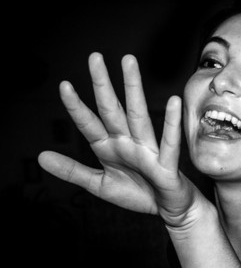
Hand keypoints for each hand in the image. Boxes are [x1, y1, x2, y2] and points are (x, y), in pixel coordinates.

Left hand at [38, 52, 211, 229]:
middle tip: (94, 56)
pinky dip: (171, 123)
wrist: (169, 210)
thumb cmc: (139, 194)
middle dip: (102, 83)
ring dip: (133, 88)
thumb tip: (40, 156)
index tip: (63, 85)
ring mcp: (147, 150)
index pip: (88, 123)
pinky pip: (168, 142)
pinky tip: (173, 102)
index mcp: (109, 147)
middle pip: (112, 109)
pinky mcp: (166, 165)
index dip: (76, 106)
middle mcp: (127, 142)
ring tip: (129, 62)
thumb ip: (72, 170)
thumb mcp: (99, 185)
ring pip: (138, 114)